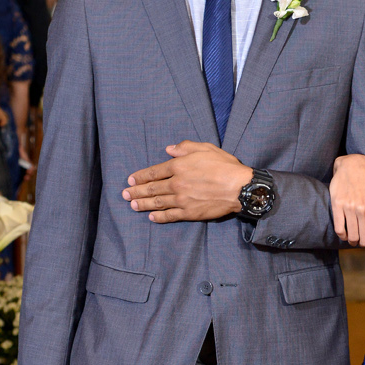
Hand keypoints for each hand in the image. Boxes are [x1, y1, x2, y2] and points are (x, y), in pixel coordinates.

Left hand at [123, 141, 250, 222]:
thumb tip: (169, 150)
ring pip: (157, 203)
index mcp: (178, 166)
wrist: (240, 188)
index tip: (131, 180)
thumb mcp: (205, 148)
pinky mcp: (190, 213)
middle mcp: (176, 183)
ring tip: (132, 205)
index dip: (140, 176)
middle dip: (136, 191)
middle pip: (152, 188)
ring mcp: (182, 200)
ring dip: (143, 204)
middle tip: (125, 194)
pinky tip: (151, 217)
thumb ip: (185, 148)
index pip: (154, 172)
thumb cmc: (225, 166)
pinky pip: (170, 215)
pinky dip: (159, 217)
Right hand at [330, 153, 364, 271]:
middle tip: (364, 233)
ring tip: (355, 231)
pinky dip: (343, 235)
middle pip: (363, 241)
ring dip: (353, 240)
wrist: (353, 165)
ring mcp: (350, 208)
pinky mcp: (337, 205)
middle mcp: (364, 210)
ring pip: (351, 238)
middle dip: (364, 243)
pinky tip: (346, 229)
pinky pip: (339, 230)